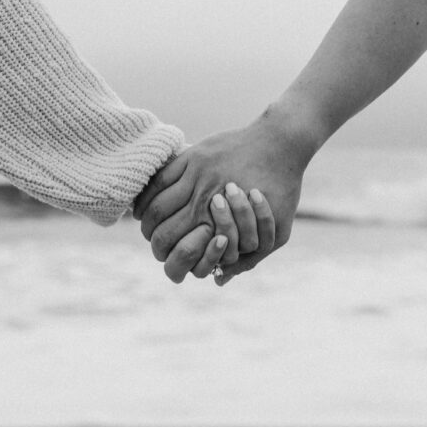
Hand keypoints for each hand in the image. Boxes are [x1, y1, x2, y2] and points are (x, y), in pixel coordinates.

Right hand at [134, 112, 309, 282]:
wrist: (281, 145)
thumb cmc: (282, 191)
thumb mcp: (278, 234)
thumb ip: (250, 260)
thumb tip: (218, 281)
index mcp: (223, 224)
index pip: (180, 253)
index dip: (170, 259)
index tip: (167, 257)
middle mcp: (205, 202)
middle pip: (162, 232)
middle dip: (155, 242)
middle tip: (154, 241)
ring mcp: (196, 177)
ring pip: (156, 206)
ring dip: (147, 220)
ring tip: (146, 225)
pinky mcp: (193, 156)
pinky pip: (159, 179)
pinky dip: (147, 195)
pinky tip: (144, 204)